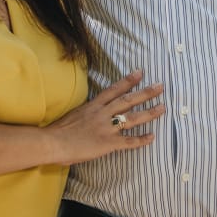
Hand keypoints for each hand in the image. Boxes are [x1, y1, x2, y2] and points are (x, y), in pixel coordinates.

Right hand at [46, 70, 164, 164]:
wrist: (54, 142)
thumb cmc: (59, 130)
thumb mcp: (75, 113)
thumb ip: (88, 111)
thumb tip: (94, 111)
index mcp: (94, 105)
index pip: (115, 90)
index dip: (129, 81)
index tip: (141, 72)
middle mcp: (103, 114)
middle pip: (128, 100)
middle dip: (146, 93)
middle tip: (161, 86)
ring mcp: (107, 128)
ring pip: (132, 118)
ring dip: (149, 113)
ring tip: (163, 107)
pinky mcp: (108, 144)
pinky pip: (128, 141)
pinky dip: (141, 139)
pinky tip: (152, 137)